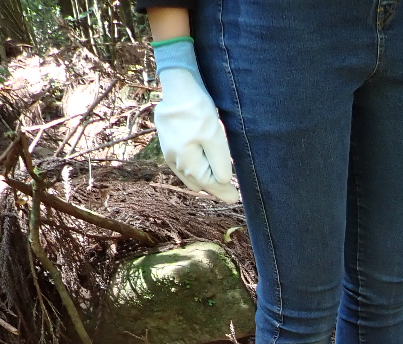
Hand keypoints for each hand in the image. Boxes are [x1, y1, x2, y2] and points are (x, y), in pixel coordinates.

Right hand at [152, 41, 239, 202]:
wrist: (177, 86)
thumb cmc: (197, 109)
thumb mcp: (214, 136)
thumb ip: (219, 162)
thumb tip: (223, 182)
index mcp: (186, 161)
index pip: (208, 184)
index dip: (223, 191)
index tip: (236, 198)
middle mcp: (174, 160)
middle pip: (197, 182)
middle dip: (213, 186)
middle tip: (230, 190)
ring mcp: (168, 152)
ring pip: (189, 175)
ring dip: (204, 178)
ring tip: (219, 179)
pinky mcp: (167, 143)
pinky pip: (182, 164)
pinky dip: (195, 168)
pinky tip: (203, 163)